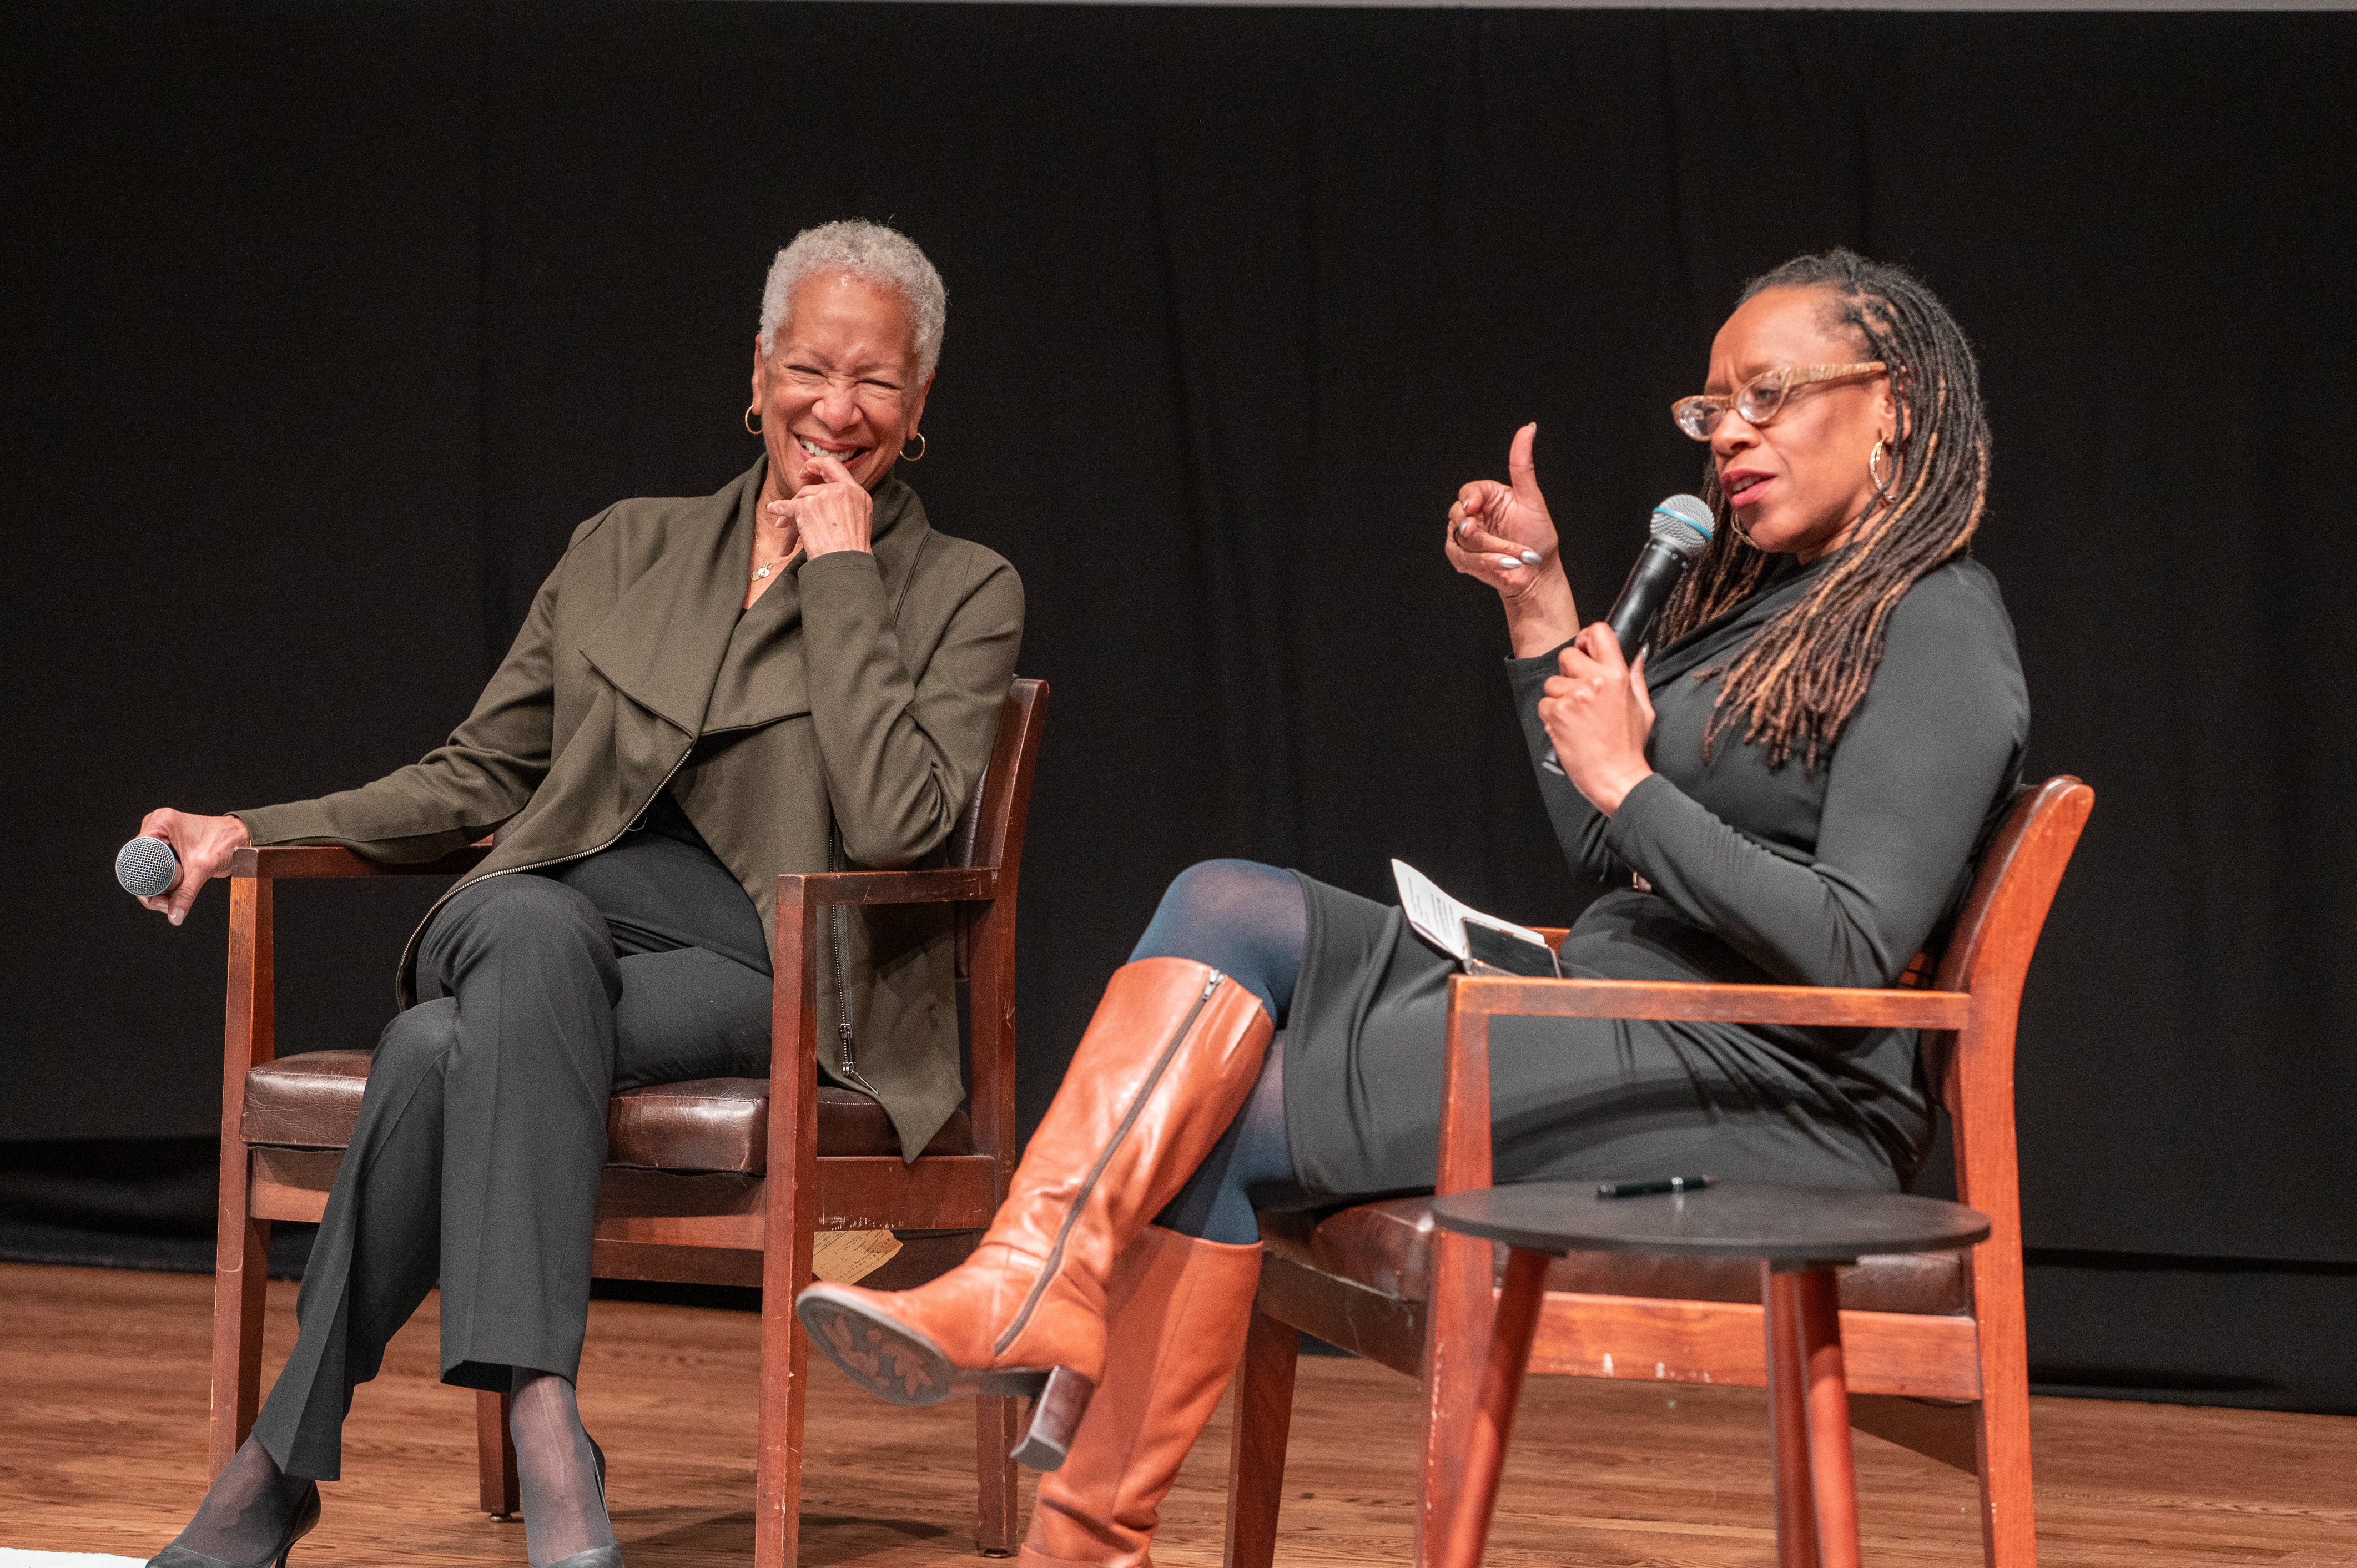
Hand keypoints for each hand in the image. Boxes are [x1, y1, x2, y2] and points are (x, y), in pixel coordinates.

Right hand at [133, 809, 249, 924]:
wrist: (243, 840)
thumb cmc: (226, 843)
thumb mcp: (202, 869)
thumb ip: (186, 894)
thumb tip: (174, 917)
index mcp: (160, 822)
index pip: (136, 854)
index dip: (140, 877)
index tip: (152, 896)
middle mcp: (157, 828)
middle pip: (140, 864)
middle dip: (150, 887)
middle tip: (163, 903)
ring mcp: (162, 839)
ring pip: (148, 870)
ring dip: (157, 888)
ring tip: (170, 901)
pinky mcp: (169, 850)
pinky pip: (158, 870)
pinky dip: (164, 884)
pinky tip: (172, 896)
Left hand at [776, 452, 873, 557]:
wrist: (847, 564)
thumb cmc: (851, 551)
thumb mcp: (857, 521)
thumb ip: (844, 507)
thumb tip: (818, 502)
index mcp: (858, 493)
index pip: (835, 467)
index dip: (816, 465)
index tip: (806, 471)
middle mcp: (842, 490)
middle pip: (813, 488)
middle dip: (800, 500)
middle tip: (792, 510)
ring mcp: (824, 496)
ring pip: (801, 500)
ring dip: (792, 518)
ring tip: (787, 535)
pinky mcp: (807, 506)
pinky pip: (788, 506)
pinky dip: (779, 509)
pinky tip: (774, 509)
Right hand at [1446, 423, 1576, 653]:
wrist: (1538, 572)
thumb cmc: (1538, 536)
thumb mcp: (1531, 498)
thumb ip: (1522, 464)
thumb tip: (1528, 427)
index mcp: (1488, 497)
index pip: (1467, 491)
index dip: (1468, 499)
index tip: (1473, 507)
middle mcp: (1473, 515)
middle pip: (1457, 514)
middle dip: (1477, 530)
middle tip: (1484, 534)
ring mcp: (1465, 538)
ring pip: (1460, 538)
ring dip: (1490, 549)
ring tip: (1514, 558)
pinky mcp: (1462, 559)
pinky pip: (1462, 558)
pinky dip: (1485, 563)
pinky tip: (1505, 565)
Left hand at [1536, 624, 1655, 815]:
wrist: (1615, 777)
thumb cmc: (1628, 747)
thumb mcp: (1643, 708)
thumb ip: (1635, 678)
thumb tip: (1636, 657)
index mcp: (1617, 675)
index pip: (1598, 632)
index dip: (1586, 638)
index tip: (1584, 650)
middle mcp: (1595, 681)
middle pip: (1566, 655)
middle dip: (1568, 672)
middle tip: (1579, 694)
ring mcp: (1574, 697)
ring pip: (1551, 683)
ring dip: (1558, 698)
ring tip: (1576, 718)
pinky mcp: (1557, 713)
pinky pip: (1544, 703)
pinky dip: (1551, 716)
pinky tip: (1568, 728)